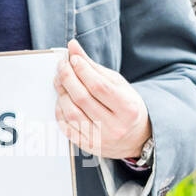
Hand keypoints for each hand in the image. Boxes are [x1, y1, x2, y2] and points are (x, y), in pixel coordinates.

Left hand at [54, 37, 150, 159]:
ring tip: (59, 81)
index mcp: (128, 108)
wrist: (136, 138)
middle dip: (67, 78)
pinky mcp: (89, 147)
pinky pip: (67, 128)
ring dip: (61, 94)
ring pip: (72, 113)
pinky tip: (61, 100)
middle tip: (61, 66)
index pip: (99, 86)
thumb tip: (73, 47)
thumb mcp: (118, 84)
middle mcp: (115, 126)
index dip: (82, 70)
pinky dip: (60, 111)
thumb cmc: (127, 106)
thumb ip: (94, 67)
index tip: (73, 58)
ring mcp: (101, 139)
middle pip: (83, 99)